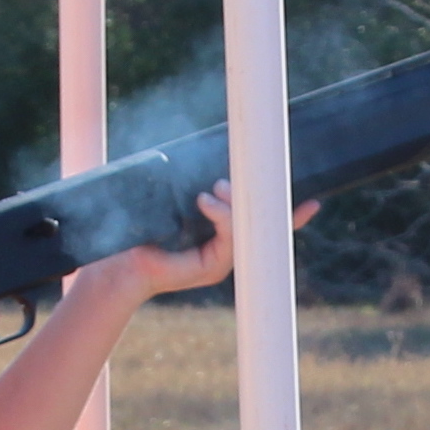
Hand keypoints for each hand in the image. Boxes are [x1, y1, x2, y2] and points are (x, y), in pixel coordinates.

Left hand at [77, 179, 319, 306]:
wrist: (117, 263)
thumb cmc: (139, 231)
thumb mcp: (171, 201)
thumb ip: (194, 187)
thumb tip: (210, 161)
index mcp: (221, 234)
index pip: (260, 220)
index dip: (286, 210)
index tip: (313, 201)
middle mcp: (228, 248)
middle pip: (262, 224)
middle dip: (264, 198)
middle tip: (255, 174)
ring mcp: (223, 260)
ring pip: (247, 227)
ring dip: (234, 204)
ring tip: (214, 189)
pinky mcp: (213, 267)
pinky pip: (231, 239)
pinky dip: (221, 216)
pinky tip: (205, 202)